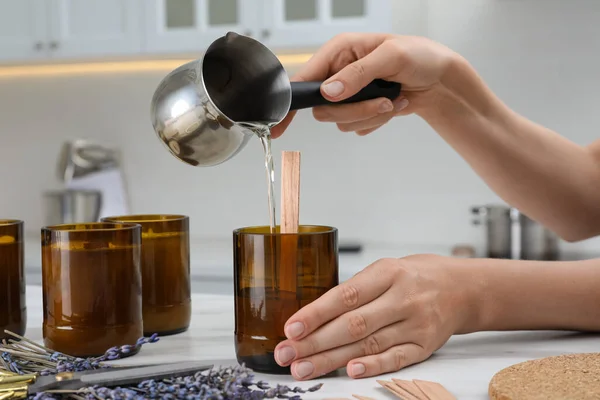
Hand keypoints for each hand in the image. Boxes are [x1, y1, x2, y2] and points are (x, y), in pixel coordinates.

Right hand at [271, 33, 457, 137]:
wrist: (439, 80)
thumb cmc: (421, 56)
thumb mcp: (391, 57)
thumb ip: (358, 74)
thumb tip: (329, 92)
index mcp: (339, 51)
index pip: (303, 79)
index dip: (290, 103)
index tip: (279, 126)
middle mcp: (339, 73)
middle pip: (323, 108)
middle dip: (355, 110)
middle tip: (382, 102)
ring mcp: (348, 93)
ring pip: (340, 121)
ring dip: (371, 115)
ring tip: (392, 99)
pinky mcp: (359, 109)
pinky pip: (356, 127)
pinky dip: (377, 121)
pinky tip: (393, 105)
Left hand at [273, 255, 475, 379]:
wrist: (462, 288)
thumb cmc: (415, 276)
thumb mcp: (386, 268)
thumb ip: (355, 290)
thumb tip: (314, 317)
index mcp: (388, 272)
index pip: (346, 295)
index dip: (316, 313)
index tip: (291, 328)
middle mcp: (403, 298)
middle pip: (353, 324)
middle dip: (315, 342)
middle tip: (286, 354)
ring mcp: (416, 324)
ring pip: (368, 345)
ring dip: (332, 360)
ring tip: (304, 369)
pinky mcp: (425, 346)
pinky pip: (395, 359)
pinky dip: (372, 367)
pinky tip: (349, 371)